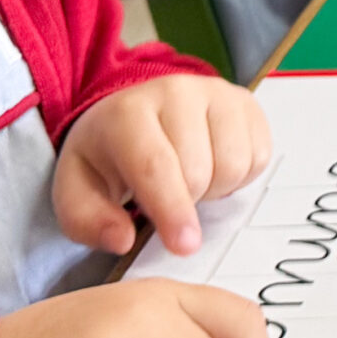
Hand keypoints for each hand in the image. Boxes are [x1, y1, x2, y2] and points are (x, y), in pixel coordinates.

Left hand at [55, 72, 271, 257]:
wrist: (134, 115)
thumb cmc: (107, 157)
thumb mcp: (77, 192)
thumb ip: (89, 222)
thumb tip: (123, 241)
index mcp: (127, 113)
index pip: (156, 165)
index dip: (172, 209)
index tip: (184, 246)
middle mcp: (175, 92)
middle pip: (199, 171)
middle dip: (187, 201)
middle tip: (166, 197)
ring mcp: (216, 92)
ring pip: (235, 164)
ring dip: (215, 188)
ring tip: (191, 180)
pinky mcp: (246, 100)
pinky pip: (259, 155)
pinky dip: (240, 175)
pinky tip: (214, 166)